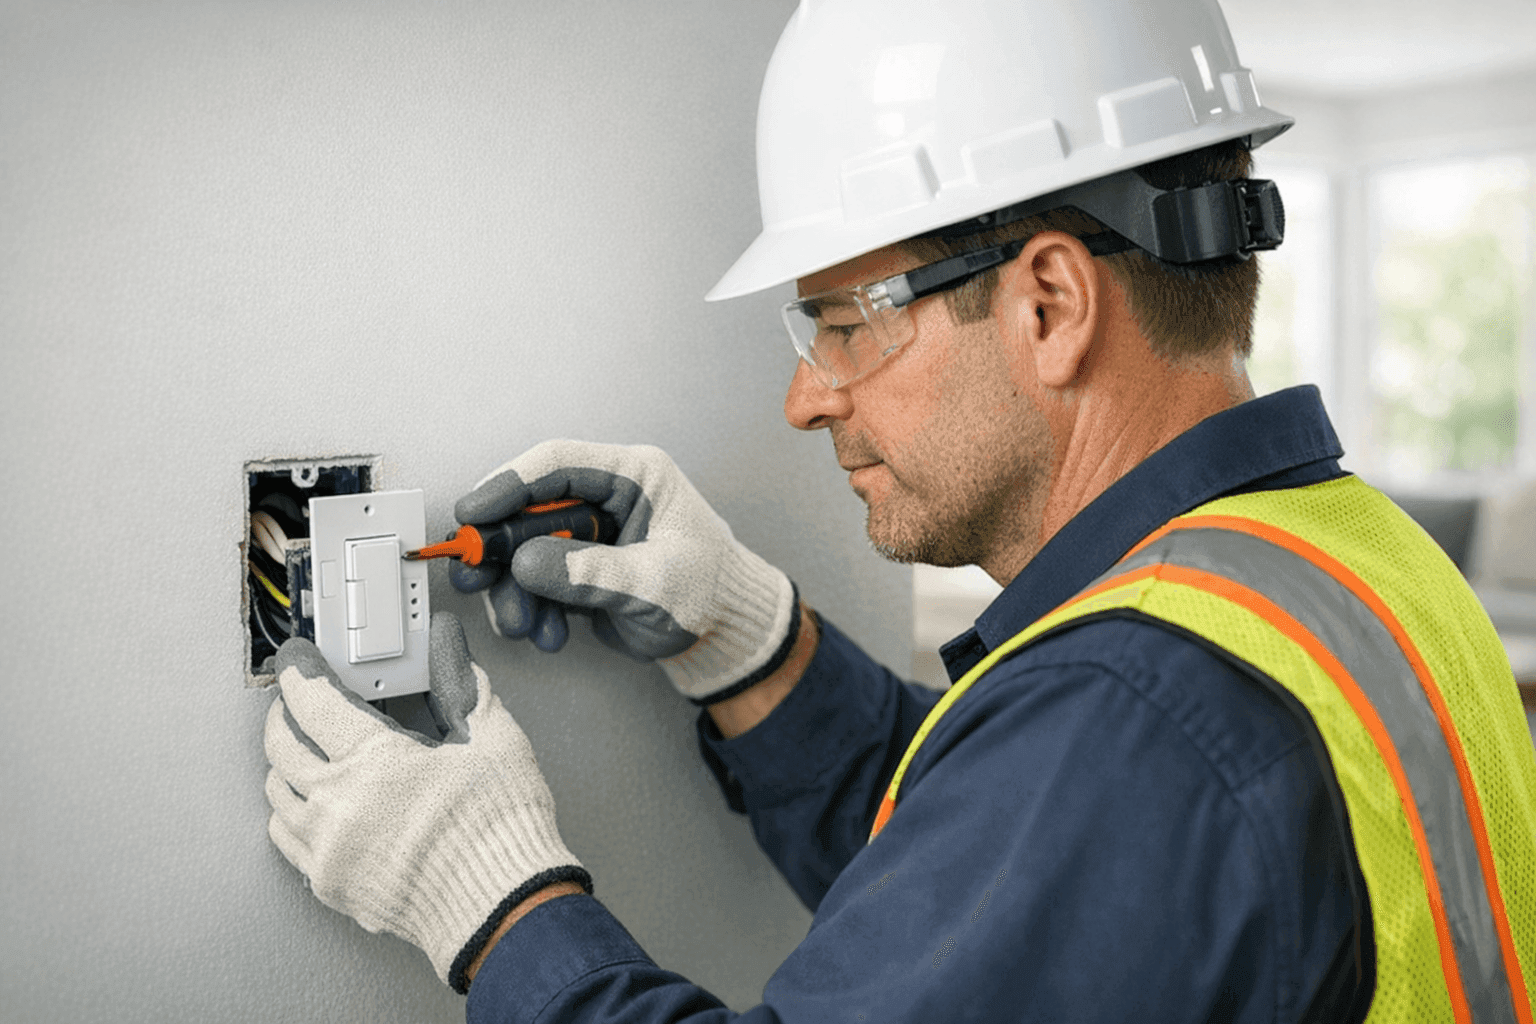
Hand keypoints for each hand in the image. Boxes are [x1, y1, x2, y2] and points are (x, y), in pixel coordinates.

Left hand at [262, 612, 589, 992]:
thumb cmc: (500, 832)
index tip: (299, 661)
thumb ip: (461, 682)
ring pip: (277, 794)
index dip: (300, 671)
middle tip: (298, 701)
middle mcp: (339, 804)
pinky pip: (287, 839)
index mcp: (375, 760)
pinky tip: (316, 804)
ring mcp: (329, 848)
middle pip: (280, 746)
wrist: (503, 909)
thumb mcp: (492, 739)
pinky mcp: (331, 884)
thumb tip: (448, 645)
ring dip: (285, 765)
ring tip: (306, 751)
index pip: (313, 700)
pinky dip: (294, 813)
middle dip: (285, 714)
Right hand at [450, 440, 799, 704]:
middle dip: (498, 549)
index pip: (558, 464)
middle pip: (529, 509)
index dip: (509, 485)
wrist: (724, 633)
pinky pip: (535, 581)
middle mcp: (606, 498)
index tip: (472, 514)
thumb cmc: (711, 592)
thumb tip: (525, 563)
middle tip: (472, 576)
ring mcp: (588, 535)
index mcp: (635, 476)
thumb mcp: (655, 583)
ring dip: (512, 590)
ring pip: (523, 550)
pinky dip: (532, 609)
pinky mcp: (578, 569)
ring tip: (521, 625)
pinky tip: (550, 634)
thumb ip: (591, 573)